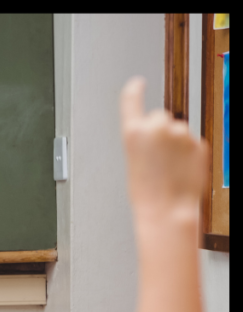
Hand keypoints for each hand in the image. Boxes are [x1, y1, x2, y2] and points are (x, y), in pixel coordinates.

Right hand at [120, 77, 207, 220]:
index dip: (135, 90)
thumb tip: (159, 133)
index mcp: (134, 132)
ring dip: (176, 145)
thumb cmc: (147, 192)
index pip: (132, 100)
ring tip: (169, 168)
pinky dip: (188, 154)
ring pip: (178, 131)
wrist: (168, 209)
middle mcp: (157, 127)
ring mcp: (181, 133)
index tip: (137, 83)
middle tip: (158, 156)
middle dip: (161, 131)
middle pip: (160, 117)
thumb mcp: (134, 160)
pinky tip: (181, 170)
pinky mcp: (199, 142)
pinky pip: (192, 143)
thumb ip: (144, 140)